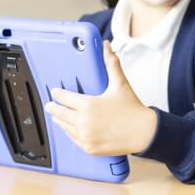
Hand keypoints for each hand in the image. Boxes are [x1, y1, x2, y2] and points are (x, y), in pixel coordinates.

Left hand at [45, 41, 156, 155]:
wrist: (144, 132)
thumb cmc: (132, 109)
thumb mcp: (120, 84)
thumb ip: (111, 64)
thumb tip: (106, 47)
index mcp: (88, 105)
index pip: (63, 98)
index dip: (57, 94)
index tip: (54, 92)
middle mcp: (83, 122)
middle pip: (59, 113)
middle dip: (53, 108)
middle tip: (50, 105)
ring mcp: (85, 136)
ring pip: (64, 127)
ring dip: (59, 120)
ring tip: (58, 116)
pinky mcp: (88, 147)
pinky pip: (72, 139)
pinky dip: (70, 132)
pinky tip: (70, 128)